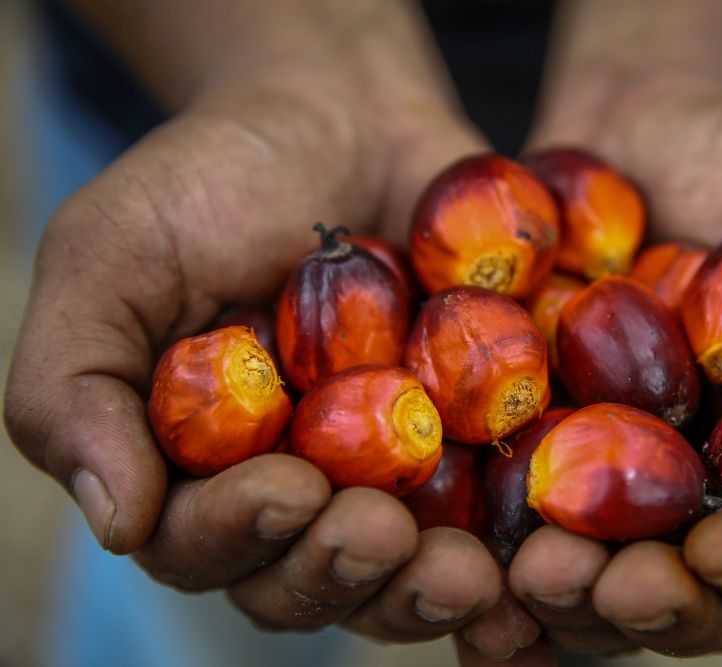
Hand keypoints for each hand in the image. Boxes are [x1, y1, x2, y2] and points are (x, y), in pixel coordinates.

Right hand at [1, 49, 514, 643]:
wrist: (339, 113)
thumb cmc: (212, 180)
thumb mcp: (113, 255)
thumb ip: (78, 382)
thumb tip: (116, 522)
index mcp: (201, 469)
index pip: (207, 544)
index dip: (242, 535)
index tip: (290, 487)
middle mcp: (299, 488)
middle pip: (314, 579)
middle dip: (346, 570)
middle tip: (384, 533)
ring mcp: (392, 470)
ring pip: (405, 571)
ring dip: (432, 586)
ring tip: (469, 569)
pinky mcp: (472, 436)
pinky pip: (497, 508)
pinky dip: (518, 539)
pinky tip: (538, 540)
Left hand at [505, 72, 721, 657]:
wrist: (652, 112)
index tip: (721, 549)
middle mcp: (698, 484)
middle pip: (684, 585)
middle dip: (650, 600)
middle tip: (609, 586)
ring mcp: (608, 466)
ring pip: (590, 566)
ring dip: (563, 592)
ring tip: (530, 575)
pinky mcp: (528, 434)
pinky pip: (500, 506)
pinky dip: (485, 548)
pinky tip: (467, 567)